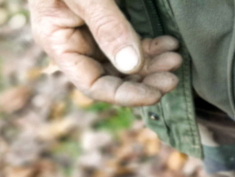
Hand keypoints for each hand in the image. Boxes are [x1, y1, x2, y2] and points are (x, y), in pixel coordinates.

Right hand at [29, 0, 181, 105]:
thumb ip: (107, 27)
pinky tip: (170, 43)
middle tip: (173, 75)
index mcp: (58, 42)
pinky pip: (133, 44)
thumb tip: (131, 66)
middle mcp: (75, 43)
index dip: (125, 95)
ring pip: (127, 63)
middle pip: (113, 77)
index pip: (93, 84)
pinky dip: (152, 47)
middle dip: (145, 79)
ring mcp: (92, 33)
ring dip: (153, 64)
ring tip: (176, 58)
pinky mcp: (110, 22)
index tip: (156, 94)